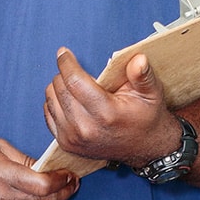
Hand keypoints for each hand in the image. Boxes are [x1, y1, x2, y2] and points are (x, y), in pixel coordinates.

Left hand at [43, 47, 179, 166]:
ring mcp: (74, 138)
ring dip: (58, 86)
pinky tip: (69, 99)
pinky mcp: (66, 144)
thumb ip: (143, 75)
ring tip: (75, 86)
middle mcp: (86, 128)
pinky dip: (55, 102)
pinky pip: (48, 114)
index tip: (63, 52)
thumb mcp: (151, 93)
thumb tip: (139, 59)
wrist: (144, 148)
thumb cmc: (146, 117)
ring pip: (51, 99)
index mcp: (106, 113)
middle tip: (78, 71)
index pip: (74, 81)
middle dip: (65, 73)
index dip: (66, 62)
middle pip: (60, 88)